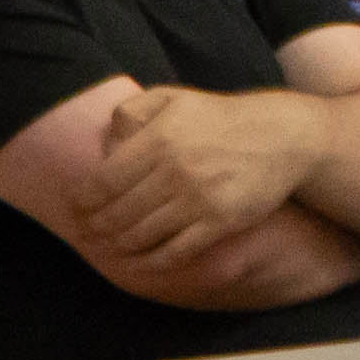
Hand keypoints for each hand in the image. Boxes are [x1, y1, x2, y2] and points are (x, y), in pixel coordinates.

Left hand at [80, 86, 331, 269]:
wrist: (282, 137)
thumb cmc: (220, 119)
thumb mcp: (174, 97)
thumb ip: (132, 111)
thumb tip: (103, 145)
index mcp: (159, 139)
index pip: (102, 182)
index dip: (82, 201)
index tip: (76, 209)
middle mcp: (175, 170)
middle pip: (117, 214)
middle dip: (97, 227)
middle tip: (90, 233)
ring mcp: (198, 199)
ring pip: (141, 236)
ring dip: (120, 246)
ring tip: (112, 246)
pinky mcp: (220, 223)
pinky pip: (174, 252)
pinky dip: (151, 262)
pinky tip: (142, 260)